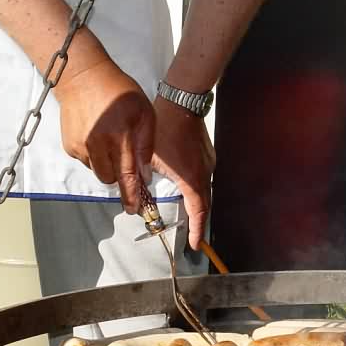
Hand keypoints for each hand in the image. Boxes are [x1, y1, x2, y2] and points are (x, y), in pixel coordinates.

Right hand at [54, 60, 154, 213]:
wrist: (82, 76)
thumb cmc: (120, 93)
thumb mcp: (145, 114)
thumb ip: (146, 147)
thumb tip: (145, 176)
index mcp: (120, 138)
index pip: (127, 177)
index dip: (132, 196)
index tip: (135, 209)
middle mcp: (97, 146)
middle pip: (110, 180)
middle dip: (120, 179)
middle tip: (126, 166)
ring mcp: (80, 147)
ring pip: (98, 172)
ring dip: (107, 166)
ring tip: (111, 143)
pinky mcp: (69, 145)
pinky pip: (86, 161)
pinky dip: (94, 156)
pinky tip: (97, 137)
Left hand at [150, 96, 215, 249]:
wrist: (182, 101)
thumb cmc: (164, 128)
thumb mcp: (148, 157)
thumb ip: (143, 180)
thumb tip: (137, 197)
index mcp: (191, 179)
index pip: (198, 212)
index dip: (196, 231)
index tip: (193, 245)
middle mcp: (205, 174)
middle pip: (204, 204)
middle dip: (197, 220)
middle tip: (192, 234)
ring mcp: (209, 164)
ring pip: (204, 190)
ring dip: (197, 203)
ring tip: (189, 214)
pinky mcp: (208, 155)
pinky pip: (203, 178)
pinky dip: (196, 189)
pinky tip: (186, 187)